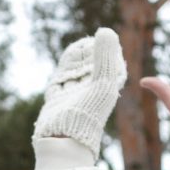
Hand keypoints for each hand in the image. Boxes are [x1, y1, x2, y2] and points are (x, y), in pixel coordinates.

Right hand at [33, 28, 124, 169]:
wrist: (64, 139)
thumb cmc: (87, 114)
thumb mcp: (101, 82)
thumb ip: (104, 58)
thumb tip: (105, 30)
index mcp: (105, 93)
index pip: (112, 69)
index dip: (111, 53)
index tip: (109, 39)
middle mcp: (90, 94)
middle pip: (93, 69)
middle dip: (93, 54)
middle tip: (95, 37)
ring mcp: (73, 96)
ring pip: (77, 72)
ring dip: (79, 59)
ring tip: (81, 44)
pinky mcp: (57, 99)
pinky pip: (62, 78)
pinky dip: (65, 66)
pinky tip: (68, 56)